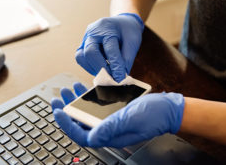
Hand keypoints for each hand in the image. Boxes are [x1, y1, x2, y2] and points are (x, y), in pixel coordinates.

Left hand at [51, 83, 184, 147]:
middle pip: (82, 123)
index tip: (59, 111)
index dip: (68, 124)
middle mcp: (109, 130)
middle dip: (67, 110)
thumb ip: (110, 127)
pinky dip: (89, 96)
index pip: (83, 135)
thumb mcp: (131, 119)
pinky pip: (98, 106)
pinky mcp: (115, 112)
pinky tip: (85, 87)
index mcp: (111, 136)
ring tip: (68, 89)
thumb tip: (90, 137)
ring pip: (88, 113)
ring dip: (76, 102)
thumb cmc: (153, 115)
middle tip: (57, 99)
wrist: (168, 109)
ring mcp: (111, 120)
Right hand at [75, 13, 143, 81]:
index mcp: (107, 27)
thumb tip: (120, 77)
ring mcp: (85, 38)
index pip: (109, 48)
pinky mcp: (82, 46)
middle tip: (111, 78)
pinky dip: (90, 67)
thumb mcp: (132, 42)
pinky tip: (102, 70)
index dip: (115, 65)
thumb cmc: (128, 31)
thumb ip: (126, 59)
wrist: (121, 23)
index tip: (120, 78)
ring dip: (94, 69)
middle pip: (90, 52)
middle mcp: (93, 32)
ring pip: (81, 57)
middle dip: (101, 68)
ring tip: (107, 75)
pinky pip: (81, 59)